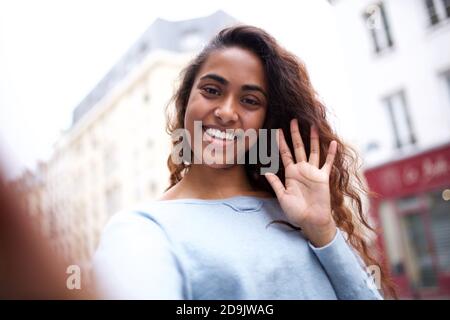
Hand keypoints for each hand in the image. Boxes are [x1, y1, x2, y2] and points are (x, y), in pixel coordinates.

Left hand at [265, 119, 337, 246]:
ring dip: (313, 138)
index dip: (281, 142)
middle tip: (293, 120)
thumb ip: (275, 183)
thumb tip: (265, 171)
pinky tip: (333, 143)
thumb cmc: (295, 211)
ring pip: (313, 151)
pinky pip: (328, 163)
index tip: (277, 130)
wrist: (310, 221)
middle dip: (295, 134)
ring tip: (313, 125)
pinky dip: (331, 153)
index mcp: (291, 173)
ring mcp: (313, 172)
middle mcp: (302, 170)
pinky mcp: (323, 177)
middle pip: (298, 147)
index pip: (285, 153)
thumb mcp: (282, 196)